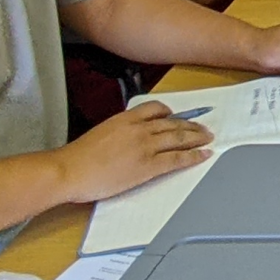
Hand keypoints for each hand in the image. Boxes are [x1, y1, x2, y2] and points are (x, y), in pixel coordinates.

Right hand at [56, 101, 212, 202]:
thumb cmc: (79, 157)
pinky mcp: (148, 166)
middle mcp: (139, 129)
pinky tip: (204, 154)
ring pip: (179, 138)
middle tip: (204, 127)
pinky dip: (194, 156)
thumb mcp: (101, 132)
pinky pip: (177, 158)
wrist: (71, 170)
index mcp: (126, 118)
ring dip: (197, 138)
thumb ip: (118, 130)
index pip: (155, 109)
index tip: (178, 115)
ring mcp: (146, 147)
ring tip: (208, 138)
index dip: (170, 112)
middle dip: (191, 125)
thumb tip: (126, 137)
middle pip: (173, 124)